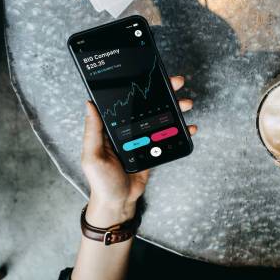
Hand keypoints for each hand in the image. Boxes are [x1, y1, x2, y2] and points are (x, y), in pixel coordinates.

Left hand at [81, 76, 196, 226]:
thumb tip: (89, 104)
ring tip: (186, 103)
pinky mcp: (153, 150)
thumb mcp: (93, 156)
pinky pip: (168, 136)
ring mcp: (142, 139)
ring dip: (175, 109)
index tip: (152, 77)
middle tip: (177, 83)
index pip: (126, 102)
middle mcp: (128, 129)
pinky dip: (181, 131)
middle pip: (147, 105)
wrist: (119, 203)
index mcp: (111, 128)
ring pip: (161, 118)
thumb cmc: (101, 182)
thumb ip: (93, 131)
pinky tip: (190, 127)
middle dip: (164, 93)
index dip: (139, 87)